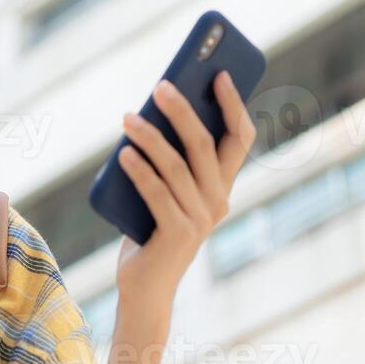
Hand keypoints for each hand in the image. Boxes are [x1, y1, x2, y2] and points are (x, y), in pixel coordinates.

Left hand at [114, 71, 256, 314]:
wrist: (146, 289)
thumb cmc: (150, 232)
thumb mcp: (165, 191)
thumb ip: (167, 161)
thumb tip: (151, 111)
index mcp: (222, 186)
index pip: (241, 138)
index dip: (234, 104)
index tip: (220, 74)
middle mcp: (219, 201)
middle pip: (206, 144)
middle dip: (183, 110)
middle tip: (161, 85)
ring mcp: (201, 219)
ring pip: (177, 166)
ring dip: (150, 137)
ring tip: (128, 118)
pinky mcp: (178, 234)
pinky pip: (157, 193)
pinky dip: (140, 171)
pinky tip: (123, 154)